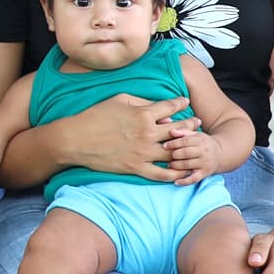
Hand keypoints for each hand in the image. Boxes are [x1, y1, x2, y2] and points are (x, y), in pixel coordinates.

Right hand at [66, 93, 193, 180]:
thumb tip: (158, 106)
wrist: (77, 140)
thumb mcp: (119, 99)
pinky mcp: (136, 168)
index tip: (185, 101)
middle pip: (178, 129)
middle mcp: (147, 133)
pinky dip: (173, 174)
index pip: (170, 107)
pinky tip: (181, 173)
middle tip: (197, 123)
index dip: (180, 103)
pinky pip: (160, 174)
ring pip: (173, 152)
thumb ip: (141, 101)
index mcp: (143, 114)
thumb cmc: (95, 115)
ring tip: (193, 148)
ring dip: (186, 150)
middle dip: (190, 124)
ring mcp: (143, 153)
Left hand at [162, 123, 218, 183]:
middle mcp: (204, 152)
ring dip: (176, 166)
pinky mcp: (205, 173)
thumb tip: (171, 132)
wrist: (219, 154)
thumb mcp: (195, 135)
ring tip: (170, 165)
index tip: (165, 146)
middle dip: (175, 154)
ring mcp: (205, 163)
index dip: (174, 143)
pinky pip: (194, 179)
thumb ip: (183, 132)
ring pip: (188, 165)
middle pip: (186, 153)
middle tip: (168, 156)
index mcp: (201, 140)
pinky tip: (176, 182)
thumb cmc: (202, 143)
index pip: (185, 141)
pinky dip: (184, 181)